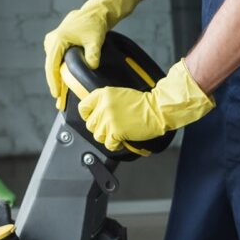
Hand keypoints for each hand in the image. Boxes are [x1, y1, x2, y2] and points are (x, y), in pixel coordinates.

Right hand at [43, 0, 139, 109]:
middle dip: (54, 82)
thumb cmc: (95, 25)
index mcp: (57, 40)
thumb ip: (93, 53)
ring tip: (61, 94)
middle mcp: (51, 40)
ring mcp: (52, 40)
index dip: (53, 81)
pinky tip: (63, 81)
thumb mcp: (96, 40)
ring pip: (53, 63)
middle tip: (59, 101)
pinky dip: (59, 69)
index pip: (52, 65)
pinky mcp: (57, 42)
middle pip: (50, 66)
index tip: (56, 94)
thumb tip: (92, 66)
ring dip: (56, 76)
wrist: (96, 12)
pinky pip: (56, 59)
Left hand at [78, 60, 213, 151]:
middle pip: (90, 125)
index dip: (88, 116)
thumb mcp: (120, 95)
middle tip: (110, 128)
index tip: (93, 119)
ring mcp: (109, 119)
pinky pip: (108, 144)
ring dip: (107, 137)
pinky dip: (115, 145)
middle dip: (100, 128)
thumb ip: (106, 102)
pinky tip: (122, 139)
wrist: (157, 109)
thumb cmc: (143, 103)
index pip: (83, 107)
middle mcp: (103, 106)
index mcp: (103, 94)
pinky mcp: (115, 131)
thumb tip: (96, 113)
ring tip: (118, 133)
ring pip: (98, 136)